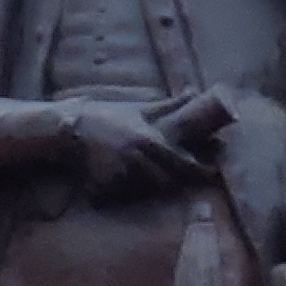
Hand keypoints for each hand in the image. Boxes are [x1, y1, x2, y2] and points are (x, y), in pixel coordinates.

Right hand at [58, 99, 208, 196]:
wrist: (73, 127)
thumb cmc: (110, 116)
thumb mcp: (140, 109)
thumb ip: (168, 105)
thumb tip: (193, 91)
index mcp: (149, 138)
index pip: (181, 160)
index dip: (199, 169)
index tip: (212, 172)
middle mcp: (138, 156)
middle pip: (167, 179)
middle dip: (177, 182)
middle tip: (186, 183)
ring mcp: (122, 171)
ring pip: (149, 188)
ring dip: (155, 186)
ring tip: (154, 181)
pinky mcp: (108, 183)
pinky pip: (127, 194)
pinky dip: (133, 192)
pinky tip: (132, 187)